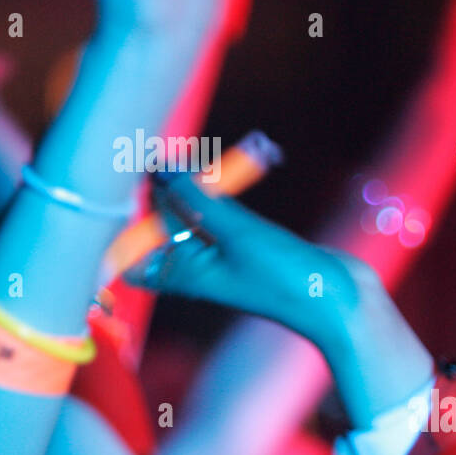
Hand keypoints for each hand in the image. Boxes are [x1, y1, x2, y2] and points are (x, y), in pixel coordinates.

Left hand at [127, 172, 433, 425]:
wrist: (336, 298)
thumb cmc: (283, 277)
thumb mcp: (235, 233)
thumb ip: (197, 200)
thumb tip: (161, 172)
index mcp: (183, 277)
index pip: (130, 256)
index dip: (120, 223)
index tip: (118, 187)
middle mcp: (194, 268)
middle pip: (158, 228)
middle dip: (154, 193)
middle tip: (154, 156)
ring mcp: (218, 256)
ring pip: (187, 216)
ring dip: (184, 188)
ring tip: (180, 157)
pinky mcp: (243, 245)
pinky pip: (215, 215)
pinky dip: (212, 194)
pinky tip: (214, 172)